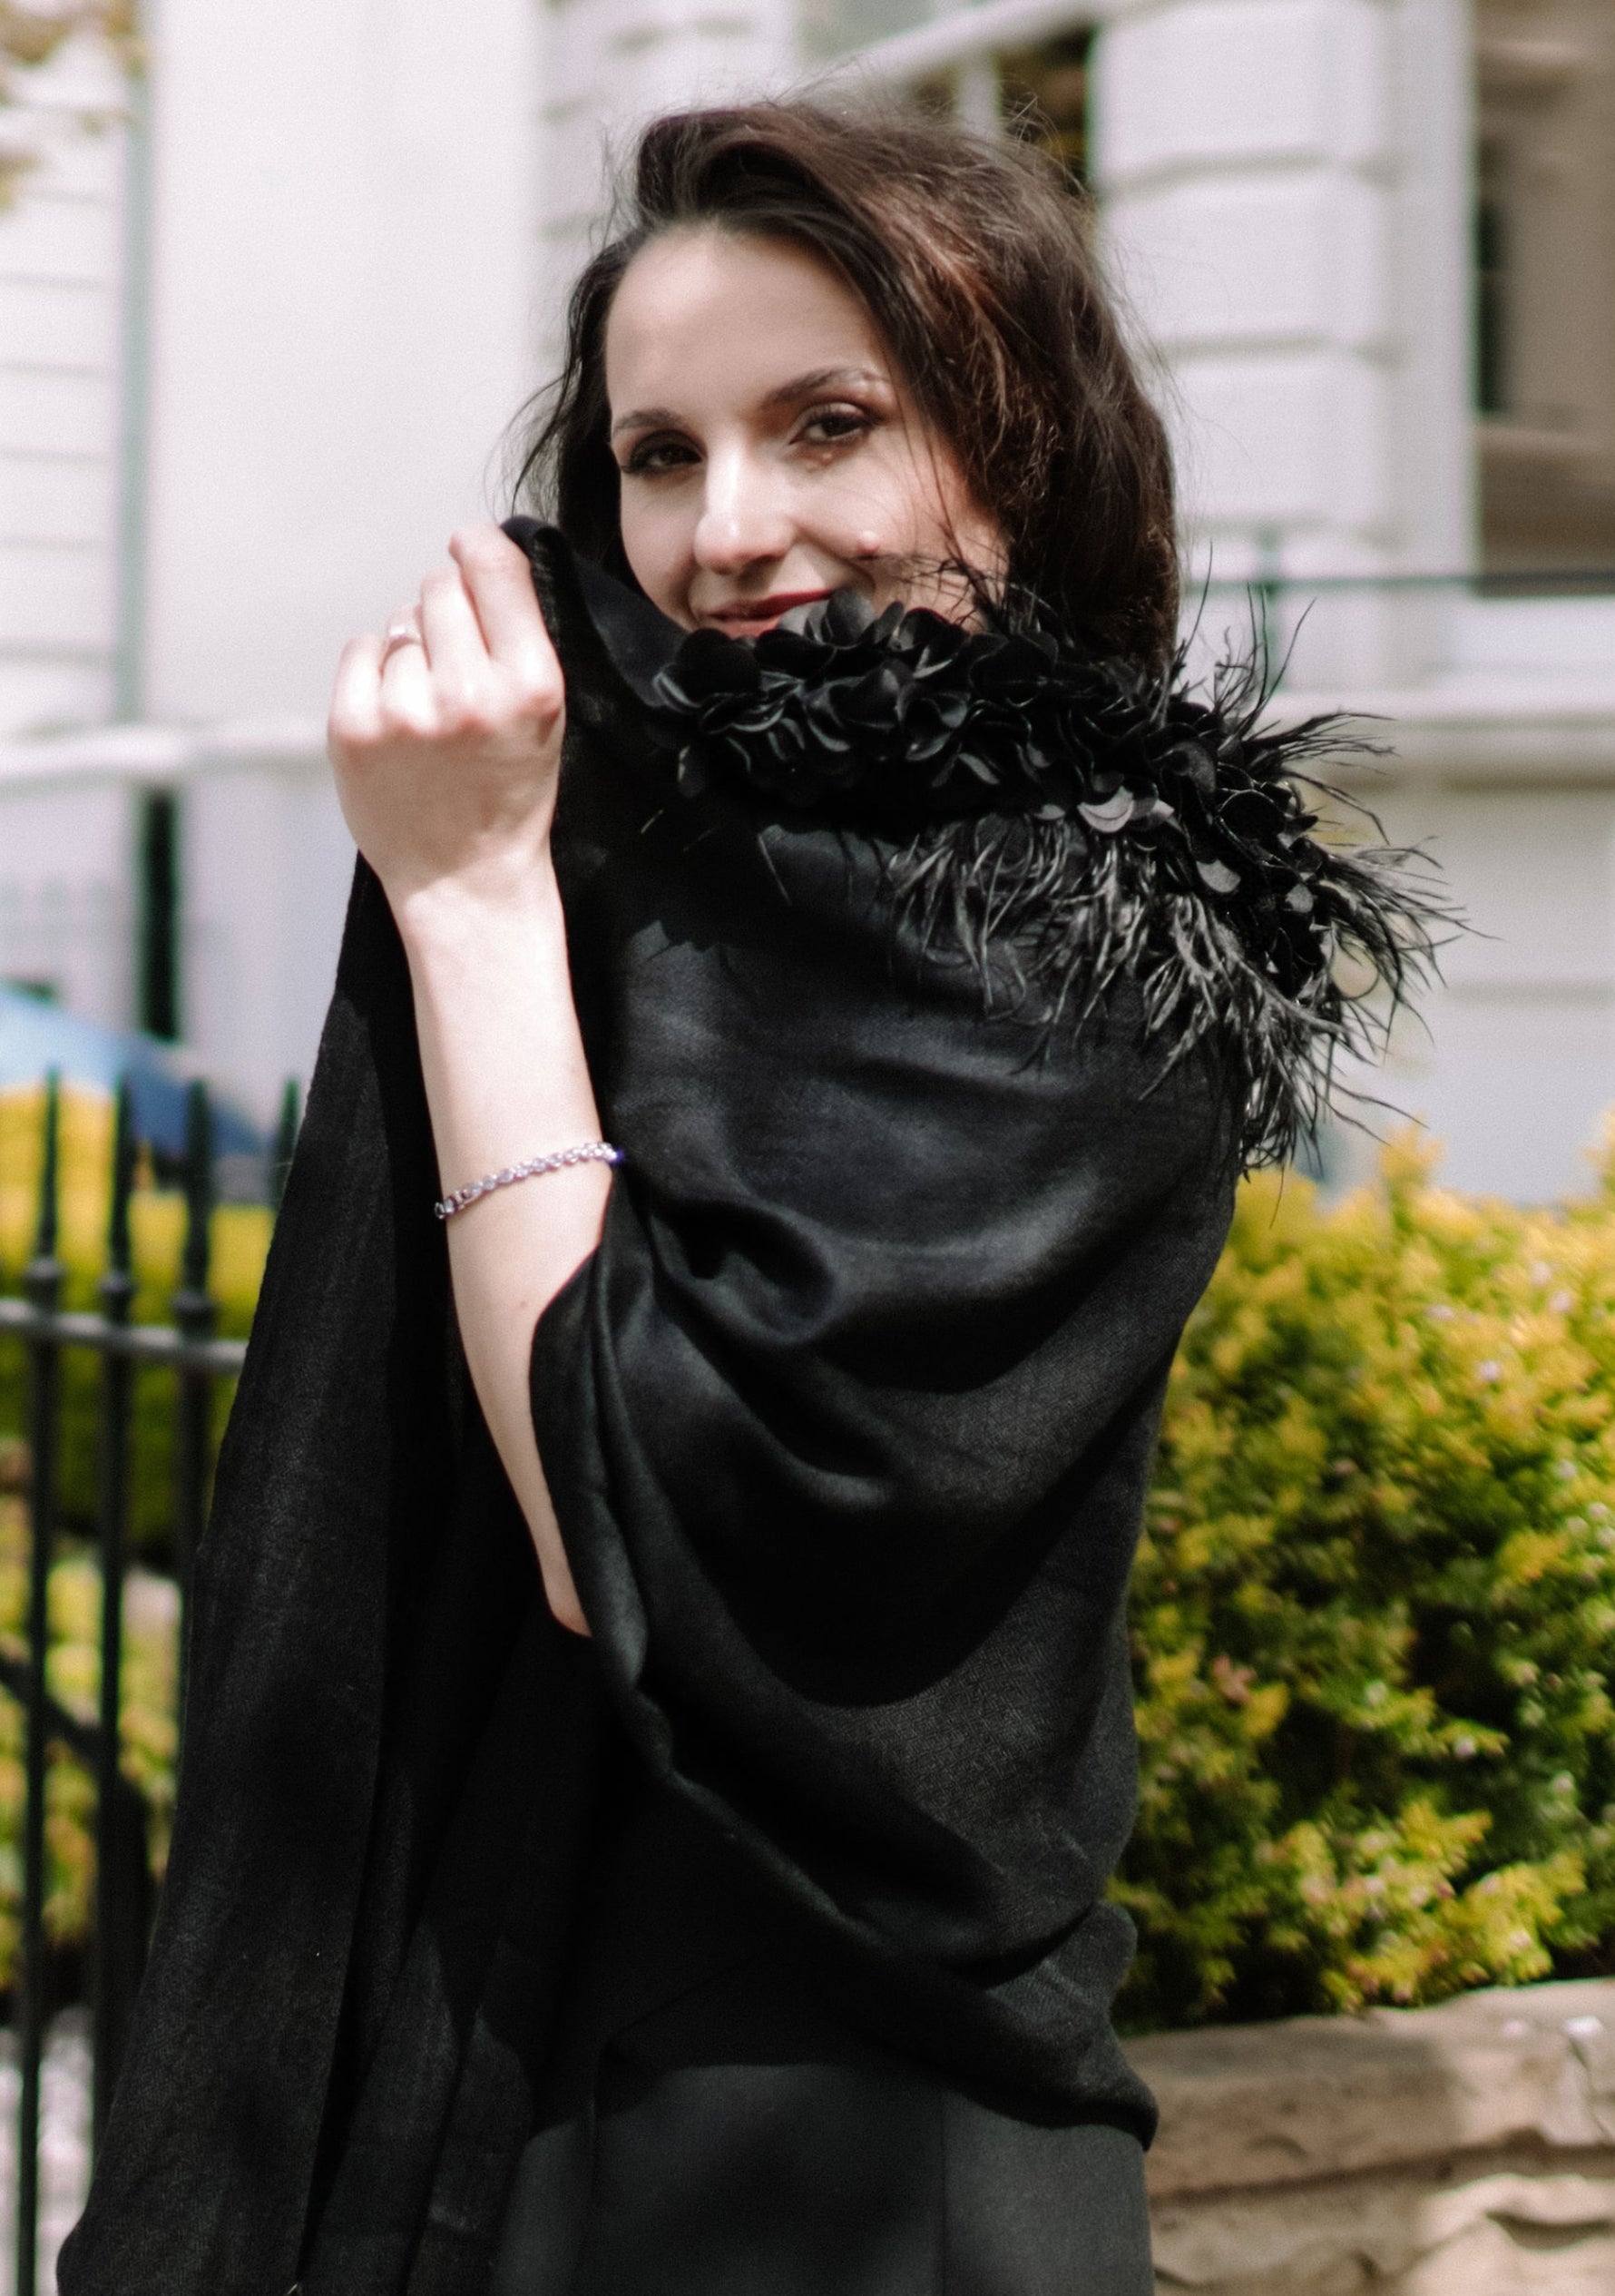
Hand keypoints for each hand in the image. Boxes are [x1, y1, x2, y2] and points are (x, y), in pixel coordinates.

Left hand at [328, 524, 563, 915]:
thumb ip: (516, 635)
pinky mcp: (355, 729)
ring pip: (400, 624)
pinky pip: (361, 651)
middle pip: (440, 588)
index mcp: (530, 685)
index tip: (467, 546)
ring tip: (431, 713)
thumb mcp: (545, 714)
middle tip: (456, 667)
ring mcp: (407, 712)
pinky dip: (374, 673)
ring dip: (411, 652)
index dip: (476, 546)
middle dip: (446, 613)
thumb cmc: (508, 789)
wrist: (466, 878)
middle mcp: (469, 693)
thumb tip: (468, 549)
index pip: (494, 567)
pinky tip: (397, 717)